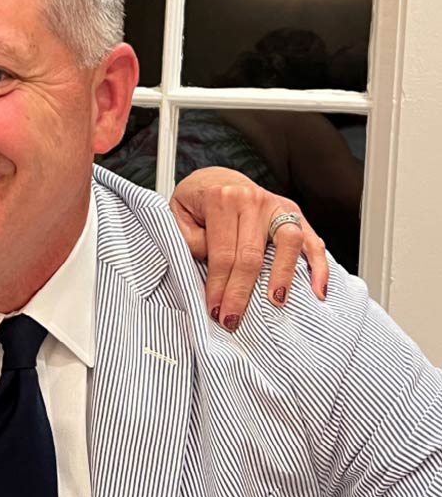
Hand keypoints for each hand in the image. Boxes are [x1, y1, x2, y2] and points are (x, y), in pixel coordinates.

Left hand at [170, 167, 328, 331]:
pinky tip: (318, 289)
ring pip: (287, 244)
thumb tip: (212, 270)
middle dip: (242, 292)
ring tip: (276, 302)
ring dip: (282, 277)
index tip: (216, 310)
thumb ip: (191, 241)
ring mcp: (276, 205)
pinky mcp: (293, 212)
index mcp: (222, 199)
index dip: (219, 286)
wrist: (216, 178)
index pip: (223, 253)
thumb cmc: (197, 200)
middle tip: (233, 318)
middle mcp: (253, 200)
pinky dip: (318, 265)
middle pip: (252, 256)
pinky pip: (311, 240)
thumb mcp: (178, 215)